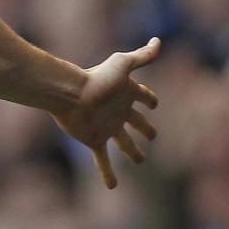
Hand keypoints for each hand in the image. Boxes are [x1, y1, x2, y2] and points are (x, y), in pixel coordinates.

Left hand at [53, 38, 160, 188]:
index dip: (149, 100)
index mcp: (125, 94)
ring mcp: (106, 127)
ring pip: (124, 143)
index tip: (153, 104)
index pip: (143, 97)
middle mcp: (117, 111)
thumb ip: (141, 56)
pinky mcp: (94, 140)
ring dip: (132, 152)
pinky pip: (103, 160)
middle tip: (152, 136)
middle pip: (136, 123)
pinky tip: (113, 187)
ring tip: (139, 159)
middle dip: (145, 129)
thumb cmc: (96, 77)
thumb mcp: (122, 64)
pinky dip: (107, 174)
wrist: (70, 94)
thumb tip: (158, 41)